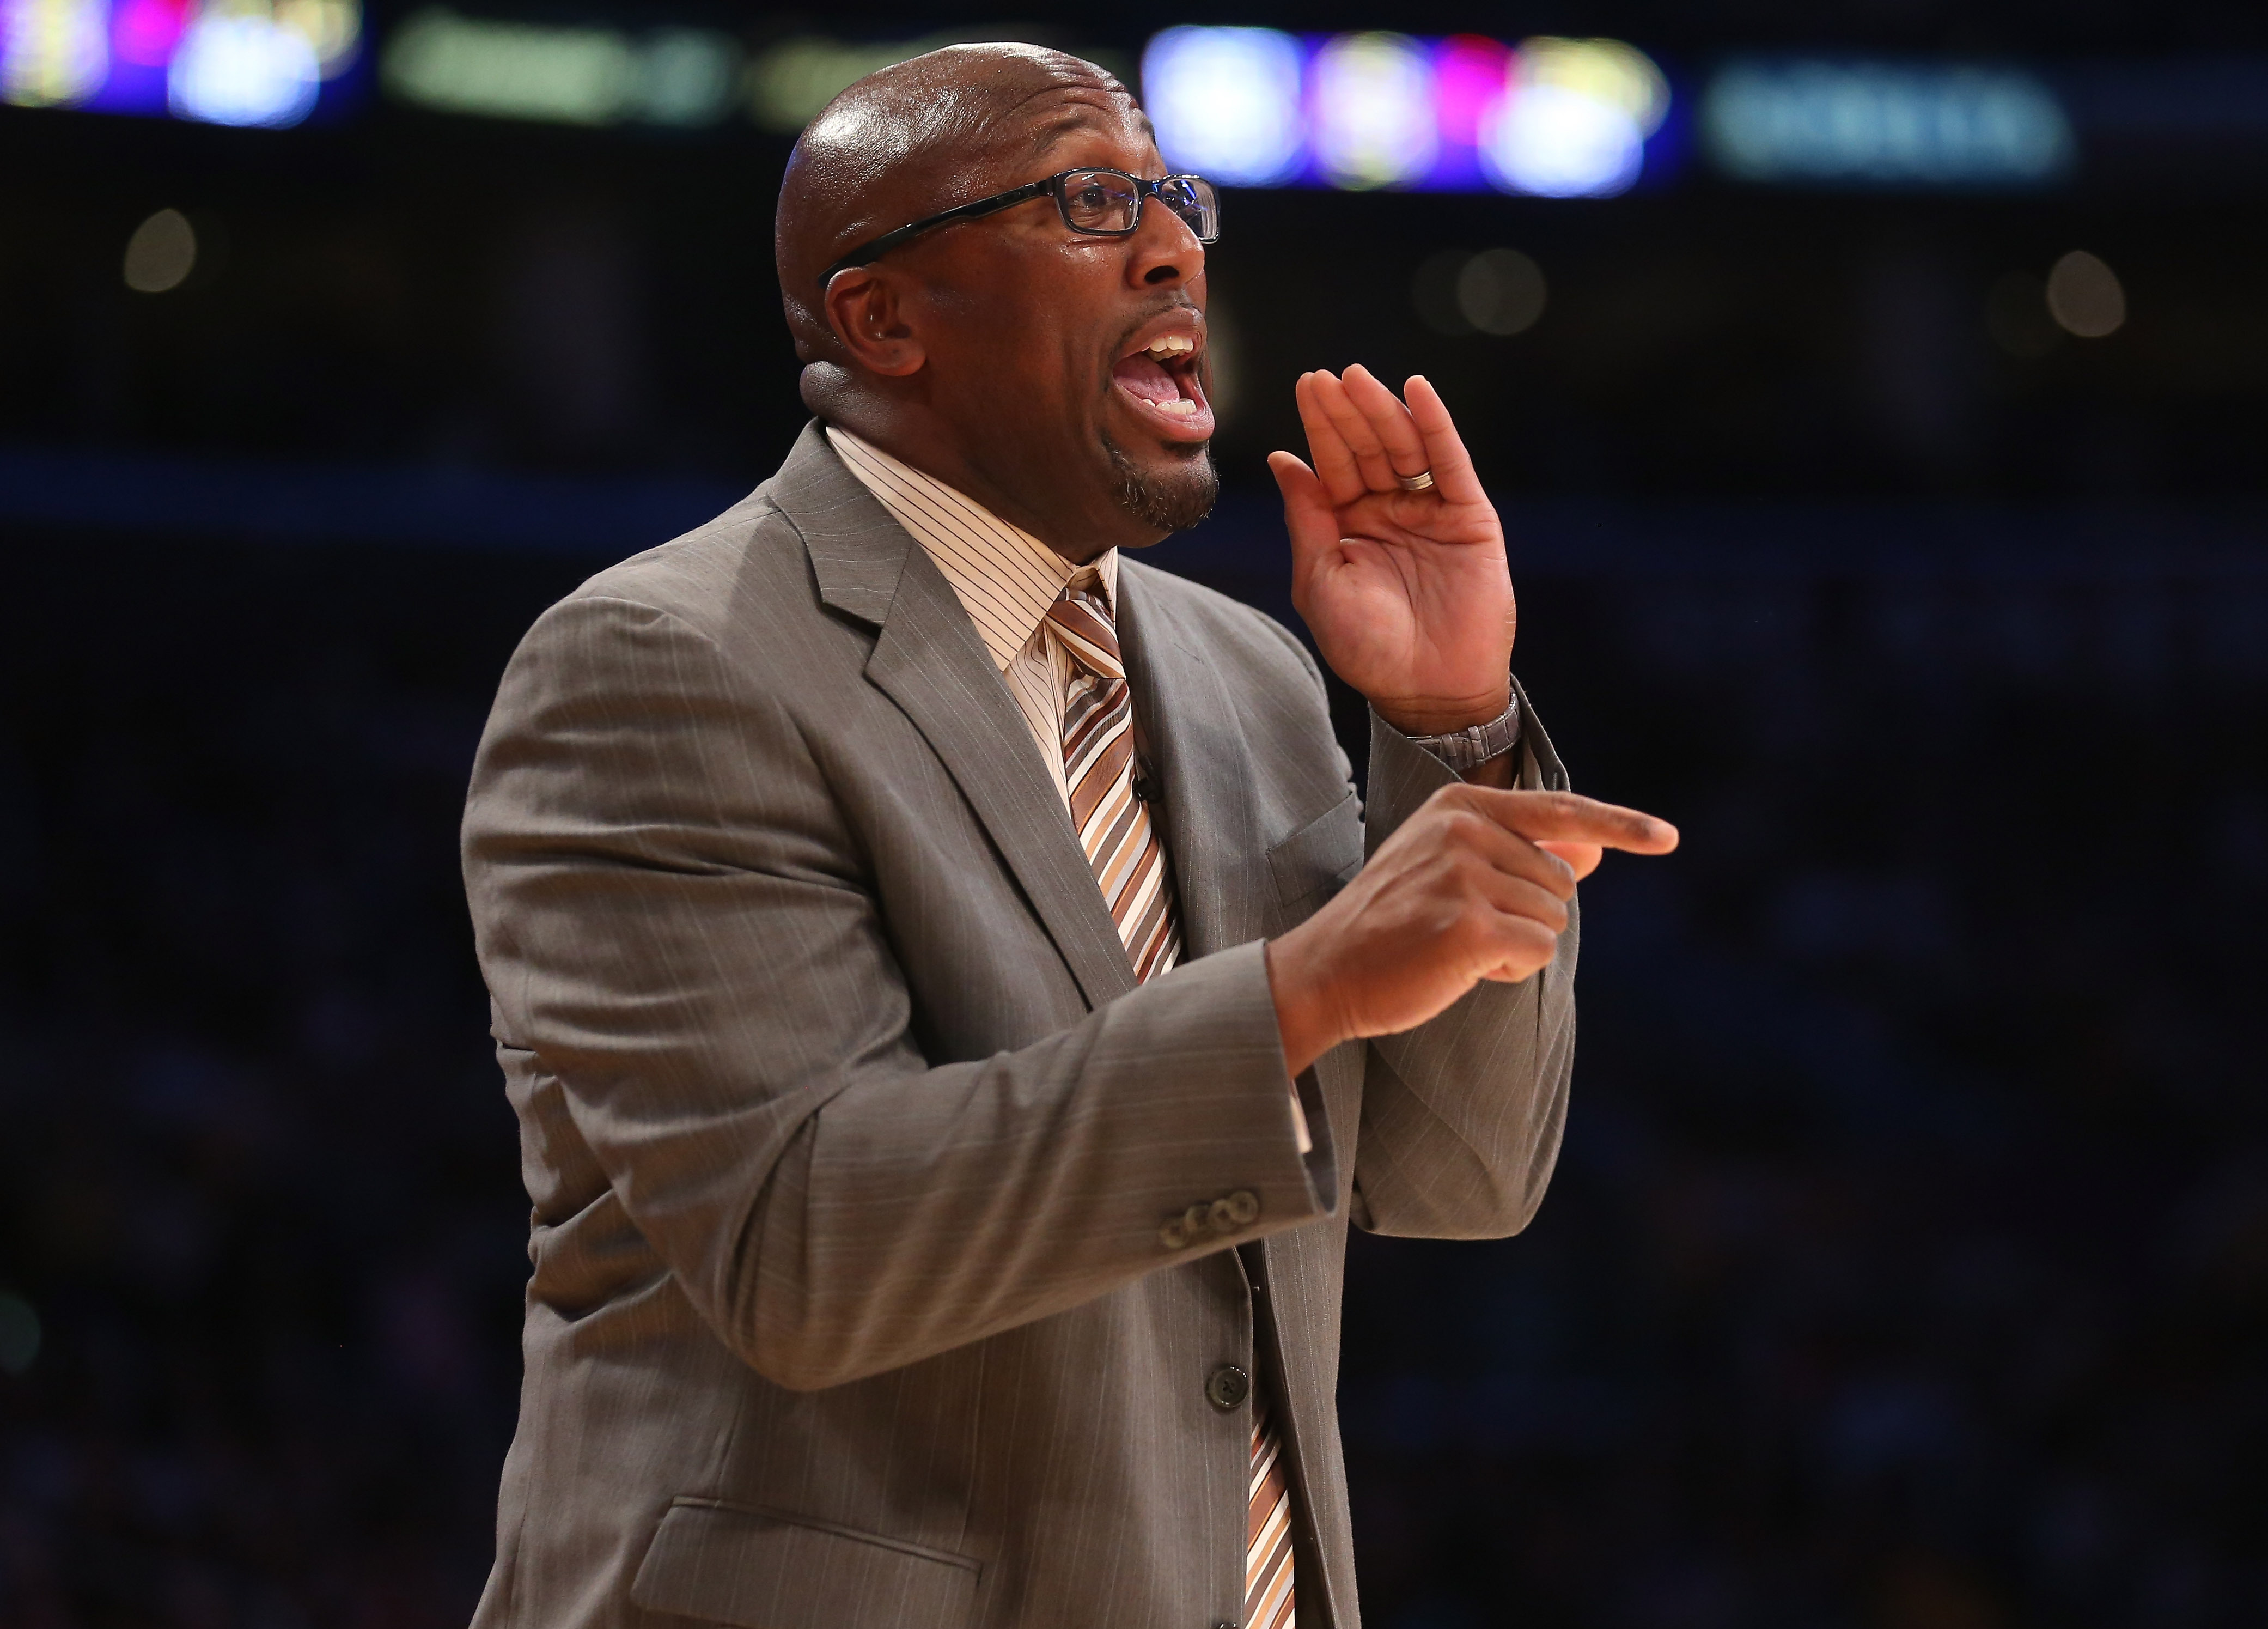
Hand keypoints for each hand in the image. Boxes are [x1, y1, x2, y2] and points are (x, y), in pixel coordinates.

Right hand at [1265, 786, 1677, 1074]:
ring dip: (1518, 946)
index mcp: (1460, 807)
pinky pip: (1538, 951)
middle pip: (1562, 880)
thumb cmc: (1393, 926)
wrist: (1326, 971)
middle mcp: (1465, 831)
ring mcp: (1466, 876)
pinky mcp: (1471, 926)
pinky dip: (1511, 971)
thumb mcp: (1451, 871)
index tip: (1667, 838)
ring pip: (1554, 918)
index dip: (1619, 825)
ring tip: (1455, 947)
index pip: (1558, 809)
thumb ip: (1520, 857)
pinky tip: (1462, 969)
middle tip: (1462, 928)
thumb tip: (1598, 856)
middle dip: (1528, 915)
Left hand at [1268, 367, 1514, 736]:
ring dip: (1382, 410)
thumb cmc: (1367, 646)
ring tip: (1359, 379)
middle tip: (1327, 377)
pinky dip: (1436, 425)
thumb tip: (1283, 460)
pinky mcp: (1469, 517)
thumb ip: (1306, 517)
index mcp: (1349, 525)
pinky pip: (1451, 463)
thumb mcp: (1319, 579)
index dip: (1320, 425)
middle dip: (1346, 411)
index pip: (1332, 463)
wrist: (1426, 689)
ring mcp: (1430, 511)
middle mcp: (1389, 511)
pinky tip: (1417, 392)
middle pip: (1365, 447)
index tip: (1308, 385)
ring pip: (1404, 447)